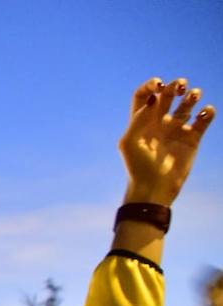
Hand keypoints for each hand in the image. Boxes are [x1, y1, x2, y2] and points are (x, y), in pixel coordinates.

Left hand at [120, 78, 212, 204]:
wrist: (154, 187)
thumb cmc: (137, 167)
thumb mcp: (130, 142)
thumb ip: (139, 118)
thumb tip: (155, 97)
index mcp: (142, 121)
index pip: (145, 95)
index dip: (151, 85)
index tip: (159, 85)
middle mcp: (159, 122)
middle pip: (168, 95)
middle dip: (175, 86)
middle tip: (181, 87)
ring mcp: (176, 129)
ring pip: (187, 105)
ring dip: (193, 95)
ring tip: (193, 96)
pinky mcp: (192, 139)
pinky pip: (204, 119)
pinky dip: (208, 112)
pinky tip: (204, 113)